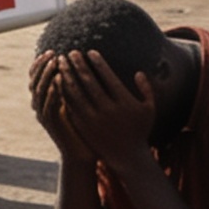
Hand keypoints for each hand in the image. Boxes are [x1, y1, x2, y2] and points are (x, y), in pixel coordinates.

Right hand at [28, 54, 90, 160]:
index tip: (51, 51)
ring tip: (55, 63)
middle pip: (34, 81)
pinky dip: (52, 92)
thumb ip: (73, 86)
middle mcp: (40, 106)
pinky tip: (58, 80)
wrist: (82, 153)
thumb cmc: (83, 127)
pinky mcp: (51, 125)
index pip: (36, 77)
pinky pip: (48, 105)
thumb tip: (79, 65)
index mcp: (45, 99)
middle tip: (52, 53)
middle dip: (42, 66)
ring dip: (46, 75)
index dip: (40, 63)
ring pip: (39, 91)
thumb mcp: (77, 103)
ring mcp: (44, 116)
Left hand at [51, 50, 155, 172]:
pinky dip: (64, 92)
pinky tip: (58, 82)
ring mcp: (94, 119)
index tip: (90, 51)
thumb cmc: (139, 130)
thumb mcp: (149, 110)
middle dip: (79, 65)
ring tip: (61, 64)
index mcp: (124, 103)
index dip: (98, 63)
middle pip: (89, 83)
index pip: (108, 77)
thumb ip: (147, 90)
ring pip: (76, 93)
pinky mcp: (83, 126)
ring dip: (67, 76)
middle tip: (71, 53)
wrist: (128, 157)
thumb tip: (139, 72)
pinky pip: (71, 106)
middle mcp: (108, 110)